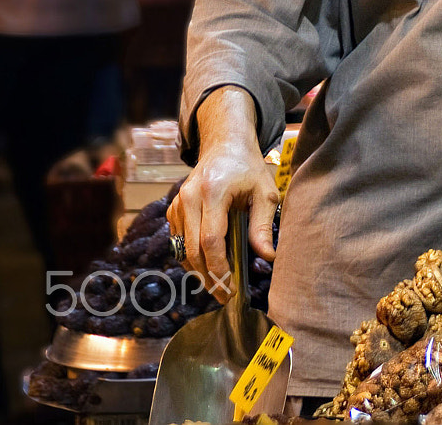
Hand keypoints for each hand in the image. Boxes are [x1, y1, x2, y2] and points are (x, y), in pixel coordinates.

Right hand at [167, 88, 278, 301]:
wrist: (225, 146)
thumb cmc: (248, 169)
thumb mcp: (265, 193)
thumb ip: (263, 225)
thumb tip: (268, 256)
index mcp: (212, 192)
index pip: (210, 239)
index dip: (218, 267)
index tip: (229, 287)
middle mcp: (189, 198)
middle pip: (192, 249)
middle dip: (207, 276)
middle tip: (223, 295)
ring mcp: (177, 204)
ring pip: (181, 248)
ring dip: (198, 269)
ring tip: (218, 285)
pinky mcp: (173, 209)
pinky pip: (178, 240)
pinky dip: (191, 256)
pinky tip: (208, 266)